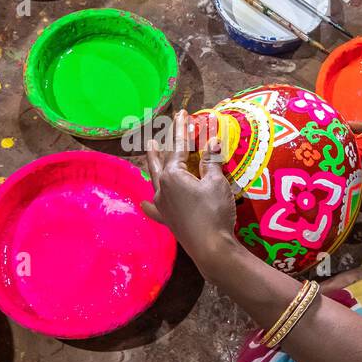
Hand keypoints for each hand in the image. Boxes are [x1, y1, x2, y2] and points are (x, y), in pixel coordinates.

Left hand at [141, 110, 239, 267]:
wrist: (211, 248)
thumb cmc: (214, 212)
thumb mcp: (216, 183)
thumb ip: (211, 160)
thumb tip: (212, 140)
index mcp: (172, 175)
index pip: (179, 146)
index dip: (183, 129)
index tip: (183, 113)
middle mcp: (162, 188)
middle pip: (160, 161)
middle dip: (160, 146)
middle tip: (154, 135)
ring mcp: (162, 205)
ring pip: (154, 180)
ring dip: (153, 165)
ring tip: (151, 152)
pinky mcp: (167, 220)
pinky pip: (154, 208)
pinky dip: (150, 202)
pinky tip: (145, 202)